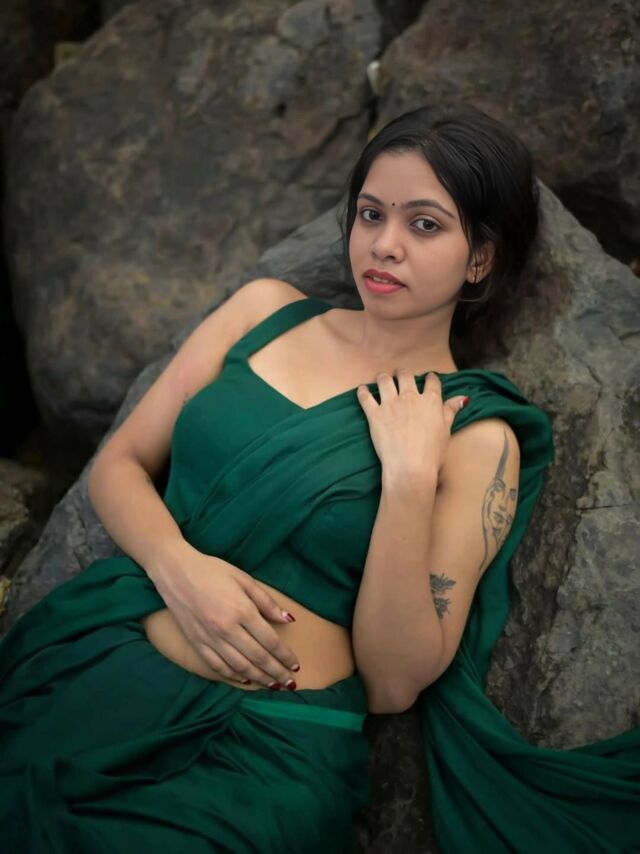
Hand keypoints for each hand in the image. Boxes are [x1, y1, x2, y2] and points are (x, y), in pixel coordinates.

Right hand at [153, 543, 300, 688]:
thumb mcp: (244, 579)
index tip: (295, 665)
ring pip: (239, 667)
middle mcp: (227, 629)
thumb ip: (267, 602)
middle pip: (258, 658)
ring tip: (273, 686)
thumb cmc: (213, 571)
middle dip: (277, 673)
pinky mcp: (196, 644)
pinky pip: (217, 666)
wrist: (175, 571)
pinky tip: (245, 681)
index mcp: (242, 611)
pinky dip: (233, 677)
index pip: (270, 641)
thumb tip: (288, 620)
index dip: (284, 656)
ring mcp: (210, 639)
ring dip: (259, 679)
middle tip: (290, 684)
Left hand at [356, 370, 468, 481]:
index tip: (429, 378)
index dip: (430, 378)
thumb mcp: (446, 430)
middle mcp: (410, 397)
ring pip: (384, 381)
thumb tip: (462, 398)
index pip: (432, 381)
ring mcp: (391, 404)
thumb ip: (450, 411)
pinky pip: (365, 397)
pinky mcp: (374, 414)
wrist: (411, 465)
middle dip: (403, 373)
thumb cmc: (432, 452)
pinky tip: (362, 389)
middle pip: (405, 376)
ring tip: (382, 378)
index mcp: (430, 400)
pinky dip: (362, 392)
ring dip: (383, 377)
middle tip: (400, 375)